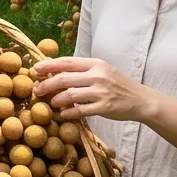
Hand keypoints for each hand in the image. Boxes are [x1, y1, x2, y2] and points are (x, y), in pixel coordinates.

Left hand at [34, 55, 160, 124]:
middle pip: (65, 78)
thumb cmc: (117, 85)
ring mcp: (101, 92)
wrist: (141, 99)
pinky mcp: (105, 107)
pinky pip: (81, 110)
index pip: (68, 62)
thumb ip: (83, 71)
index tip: (36, 69)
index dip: (49, 65)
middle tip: (37, 90)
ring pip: (71, 94)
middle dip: (47, 84)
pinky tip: (63, 114)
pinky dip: (69, 112)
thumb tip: (56, 71)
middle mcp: (98, 75)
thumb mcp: (102, 71)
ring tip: (51, 103)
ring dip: (57, 99)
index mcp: (96, 64)